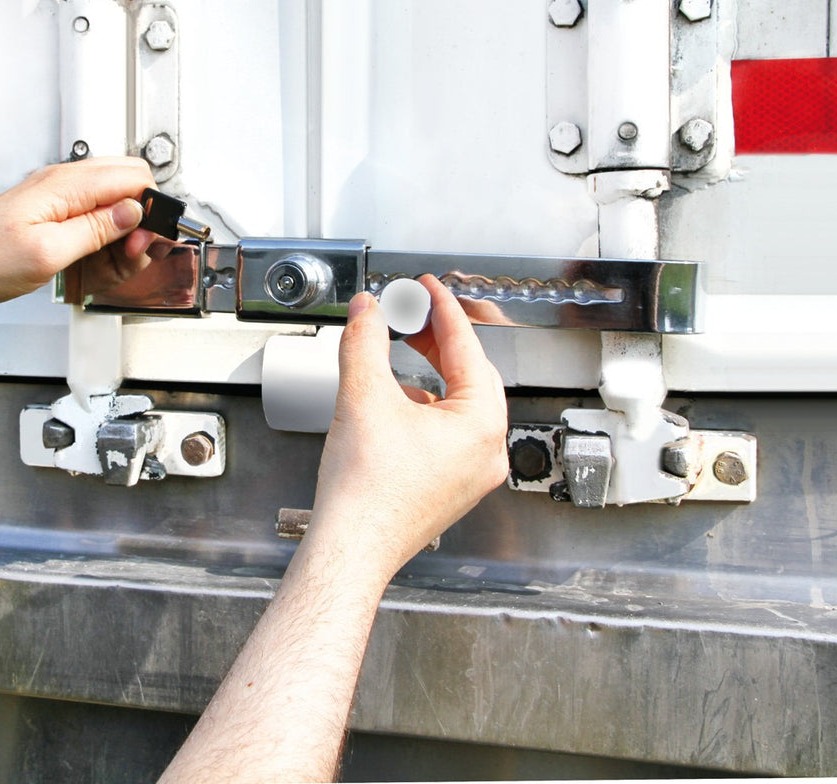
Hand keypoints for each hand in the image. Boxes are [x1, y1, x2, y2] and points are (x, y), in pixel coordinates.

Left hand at [0, 157, 157, 319]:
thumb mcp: (48, 252)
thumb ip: (97, 229)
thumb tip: (134, 211)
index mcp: (64, 184)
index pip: (133, 177)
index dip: (150, 210)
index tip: (147, 241)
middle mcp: (63, 185)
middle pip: (128, 188)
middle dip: (141, 223)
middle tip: (133, 255)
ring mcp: (57, 201)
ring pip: (114, 207)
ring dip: (122, 238)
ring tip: (110, 266)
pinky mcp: (51, 218)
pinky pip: (92, 222)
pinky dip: (102, 244)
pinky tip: (92, 265)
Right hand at [306, 275, 509, 580]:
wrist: (350, 548)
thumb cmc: (365, 493)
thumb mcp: (363, 396)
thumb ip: (366, 341)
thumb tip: (367, 311)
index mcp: (481, 426)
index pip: (467, 348)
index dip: (443, 310)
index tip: (427, 289)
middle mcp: (487, 452)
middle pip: (471, 376)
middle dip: (439, 341)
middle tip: (414, 315)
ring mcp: (472, 474)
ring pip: (459, 406)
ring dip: (431, 374)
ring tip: (399, 354)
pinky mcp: (451, 487)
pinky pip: (448, 434)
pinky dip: (426, 408)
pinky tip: (395, 403)